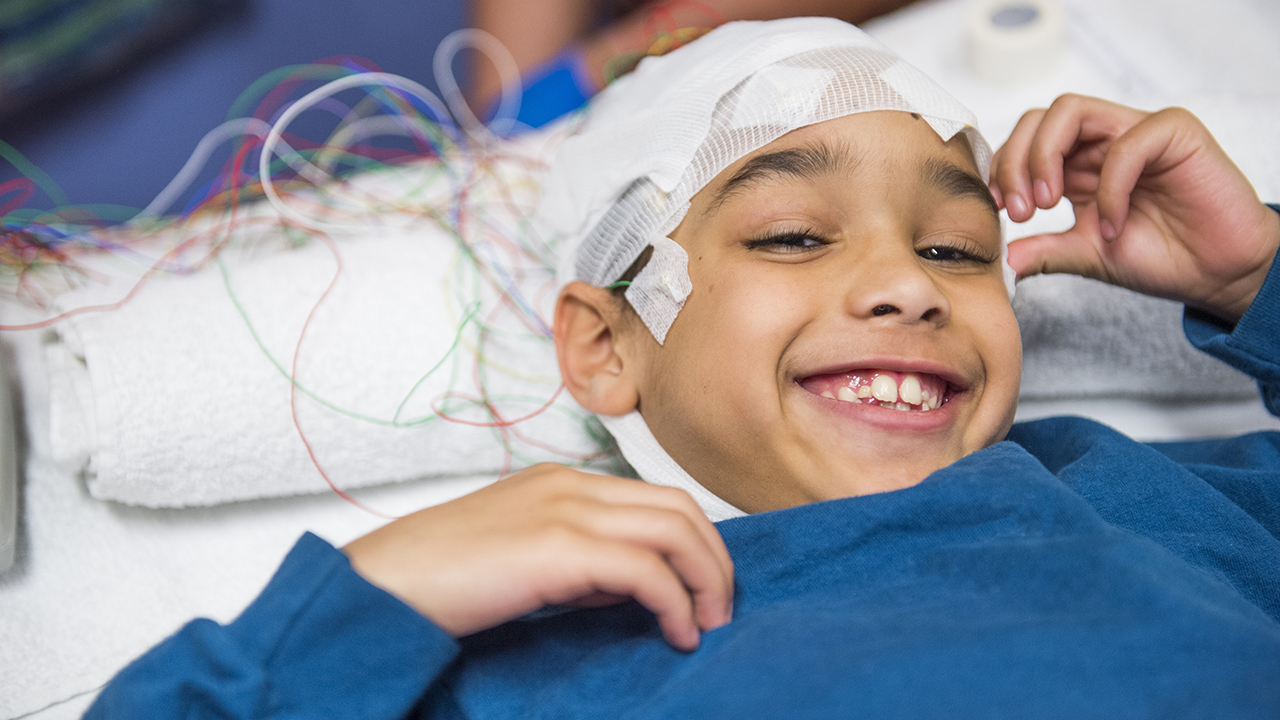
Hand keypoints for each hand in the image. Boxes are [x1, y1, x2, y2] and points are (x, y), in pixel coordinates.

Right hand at [343, 464, 733, 651]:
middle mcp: (570, 485)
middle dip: (716, 560)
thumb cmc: (437, 583)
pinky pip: (647, 568)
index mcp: (561, 483)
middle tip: (720, 612)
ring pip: (676, 529)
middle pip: (680, 507)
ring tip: (708, 626)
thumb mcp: (520, 562)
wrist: (379, 586)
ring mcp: (565, 510)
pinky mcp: (558, 547)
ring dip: (707, 579)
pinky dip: (675, 601)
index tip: (702, 593)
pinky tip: (677, 634)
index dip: (695, 545)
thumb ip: (576, 563)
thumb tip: (630, 587)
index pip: (656, 498)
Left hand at [990, 94, 1279, 322]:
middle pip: (1039, 119)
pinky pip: (1127, 144)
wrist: (1216, 274)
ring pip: (1070, 110)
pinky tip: (1110, 225)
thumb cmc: (1160, 258)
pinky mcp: (1175, 133)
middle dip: (1014, 161)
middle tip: (1018, 211)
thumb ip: (1044, 250)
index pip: (1025, 140)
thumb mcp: (1086, 256)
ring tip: (1047, 204)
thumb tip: (1001, 259)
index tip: (996, 211)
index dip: (1002, 169)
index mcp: (1079, 163)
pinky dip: (1108, 187)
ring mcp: (1137, 131)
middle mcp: (1104, 140)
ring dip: (1045, 157)